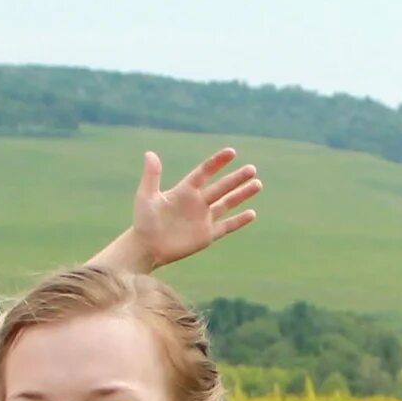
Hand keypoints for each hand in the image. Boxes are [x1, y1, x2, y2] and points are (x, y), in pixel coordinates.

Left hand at [119, 150, 260, 270]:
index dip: (217, 162)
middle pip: (221, 187)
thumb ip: (151, 176)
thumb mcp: (146, 196)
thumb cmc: (143, 222)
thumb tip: (150, 153)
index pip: (204, 173)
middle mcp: (197, 203)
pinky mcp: (207, 235)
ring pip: (227, 204)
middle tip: (252, 168)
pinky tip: (252, 213)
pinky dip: (239, 221)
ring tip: (258, 184)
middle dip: (236, 178)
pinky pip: (227, 226)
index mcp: (184, 191)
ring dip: (242, 195)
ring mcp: (203, 219)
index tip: (231, 152)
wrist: (146, 248)